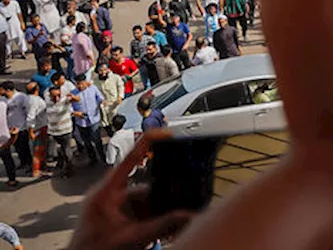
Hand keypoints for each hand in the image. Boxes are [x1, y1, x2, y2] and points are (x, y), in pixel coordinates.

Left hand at [69, 135, 191, 249]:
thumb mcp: (132, 238)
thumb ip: (162, 226)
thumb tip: (188, 216)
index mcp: (106, 192)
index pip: (130, 159)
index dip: (148, 143)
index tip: (166, 133)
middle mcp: (108, 196)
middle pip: (144, 186)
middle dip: (161, 198)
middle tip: (176, 204)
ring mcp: (112, 209)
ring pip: (144, 202)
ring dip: (156, 214)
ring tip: (165, 227)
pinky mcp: (116, 220)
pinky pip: (139, 214)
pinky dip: (151, 221)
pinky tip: (160, 233)